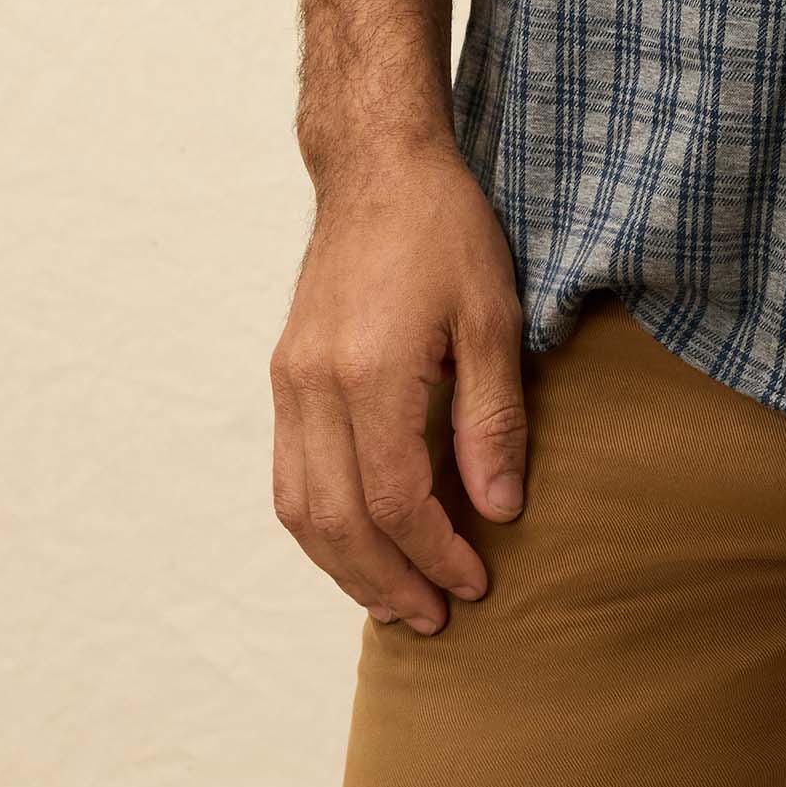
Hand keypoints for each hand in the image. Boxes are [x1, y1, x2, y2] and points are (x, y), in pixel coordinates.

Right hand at [269, 139, 527, 634]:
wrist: (377, 168)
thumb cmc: (445, 230)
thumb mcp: (492, 315)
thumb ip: (492, 417)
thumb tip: (500, 510)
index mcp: (368, 371)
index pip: (393, 500)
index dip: (435, 552)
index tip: (478, 580)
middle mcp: (314, 385)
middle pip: (337, 522)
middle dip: (387, 582)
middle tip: (437, 618)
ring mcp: (290, 381)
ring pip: (300, 509)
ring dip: (345, 568)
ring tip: (397, 601)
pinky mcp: (286, 375)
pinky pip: (290, 474)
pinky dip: (321, 525)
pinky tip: (360, 543)